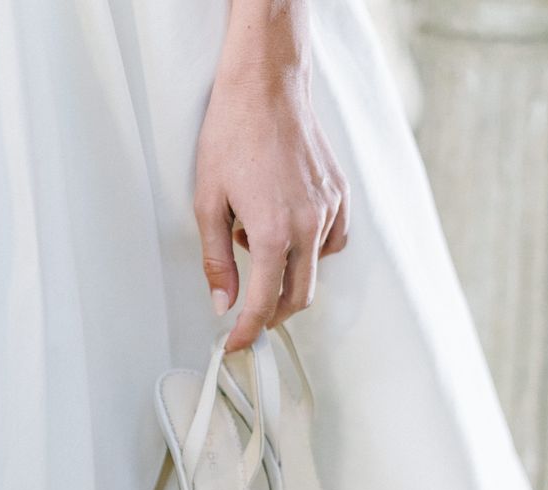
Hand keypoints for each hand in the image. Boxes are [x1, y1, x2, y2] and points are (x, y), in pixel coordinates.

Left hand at [193, 0, 349, 351]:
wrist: (266, 87)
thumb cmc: (231, 136)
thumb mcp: (207, 202)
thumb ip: (216, 259)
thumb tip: (222, 301)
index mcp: (272, 232)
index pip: (264, 302)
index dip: (248, 331)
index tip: (237, 343)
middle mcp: (309, 226)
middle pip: (298, 297)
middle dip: (272, 314)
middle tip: (250, 314)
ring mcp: (330, 210)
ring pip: (315, 269)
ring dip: (288, 274)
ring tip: (258, 240)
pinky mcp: (340, 195)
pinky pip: (331, 241)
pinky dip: (310, 249)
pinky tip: (288, 228)